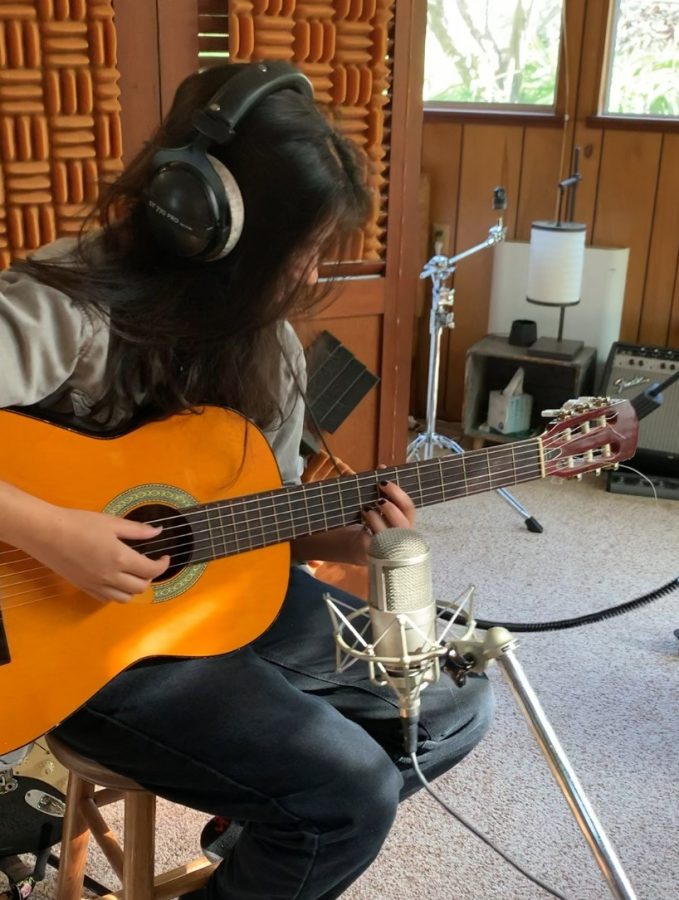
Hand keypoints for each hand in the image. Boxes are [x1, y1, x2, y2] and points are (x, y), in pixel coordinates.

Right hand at [28, 507, 169, 602]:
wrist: (47, 533)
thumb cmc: (79, 524)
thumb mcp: (111, 522)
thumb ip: (137, 530)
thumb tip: (158, 531)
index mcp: (120, 559)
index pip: (151, 571)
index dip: (162, 565)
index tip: (164, 557)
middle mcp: (111, 577)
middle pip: (140, 588)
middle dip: (150, 577)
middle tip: (149, 563)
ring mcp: (96, 585)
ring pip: (125, 598)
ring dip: (134, 588)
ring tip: (134, 573)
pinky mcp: (84, 588)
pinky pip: (107, 599)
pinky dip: (117, 593)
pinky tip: (115, 580)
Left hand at [343, 477, 415, 565]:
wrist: (360, 548)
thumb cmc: (373, 523)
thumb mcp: (379, 505)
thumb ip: (382, 489)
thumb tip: (382, 466)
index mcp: (406, 522)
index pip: (409, 508)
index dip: (398, 494)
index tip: (383, 482)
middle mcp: (402, 536)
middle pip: (402, 521)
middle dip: (389, 507)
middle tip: (376, 498)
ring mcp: (390, 548)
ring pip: (388, 533)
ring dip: (375, 517)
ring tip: (366, 510)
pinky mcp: (375, 555)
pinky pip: (372, 541)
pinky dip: (367, 529)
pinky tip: (362, 522)